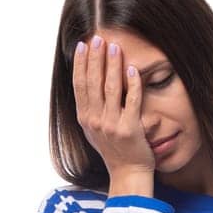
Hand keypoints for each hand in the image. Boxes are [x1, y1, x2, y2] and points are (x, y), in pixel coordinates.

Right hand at [73, 34, 155, 175]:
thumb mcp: (94, 129)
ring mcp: (111, 125)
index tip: (82, 45)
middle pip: (93, 83)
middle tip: (97, 38)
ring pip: (111, 88)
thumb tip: (85, 81)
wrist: (128, 173)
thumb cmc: (113, 149)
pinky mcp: (130, 129)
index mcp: (84, 118)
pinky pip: (132, 101)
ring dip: (112, 65)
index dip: (80, 63)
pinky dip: (132, 84)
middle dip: (94, 58)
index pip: (79, 85)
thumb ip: (89, 108)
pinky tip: (132, 69)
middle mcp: (95, 120)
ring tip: (114, 47)